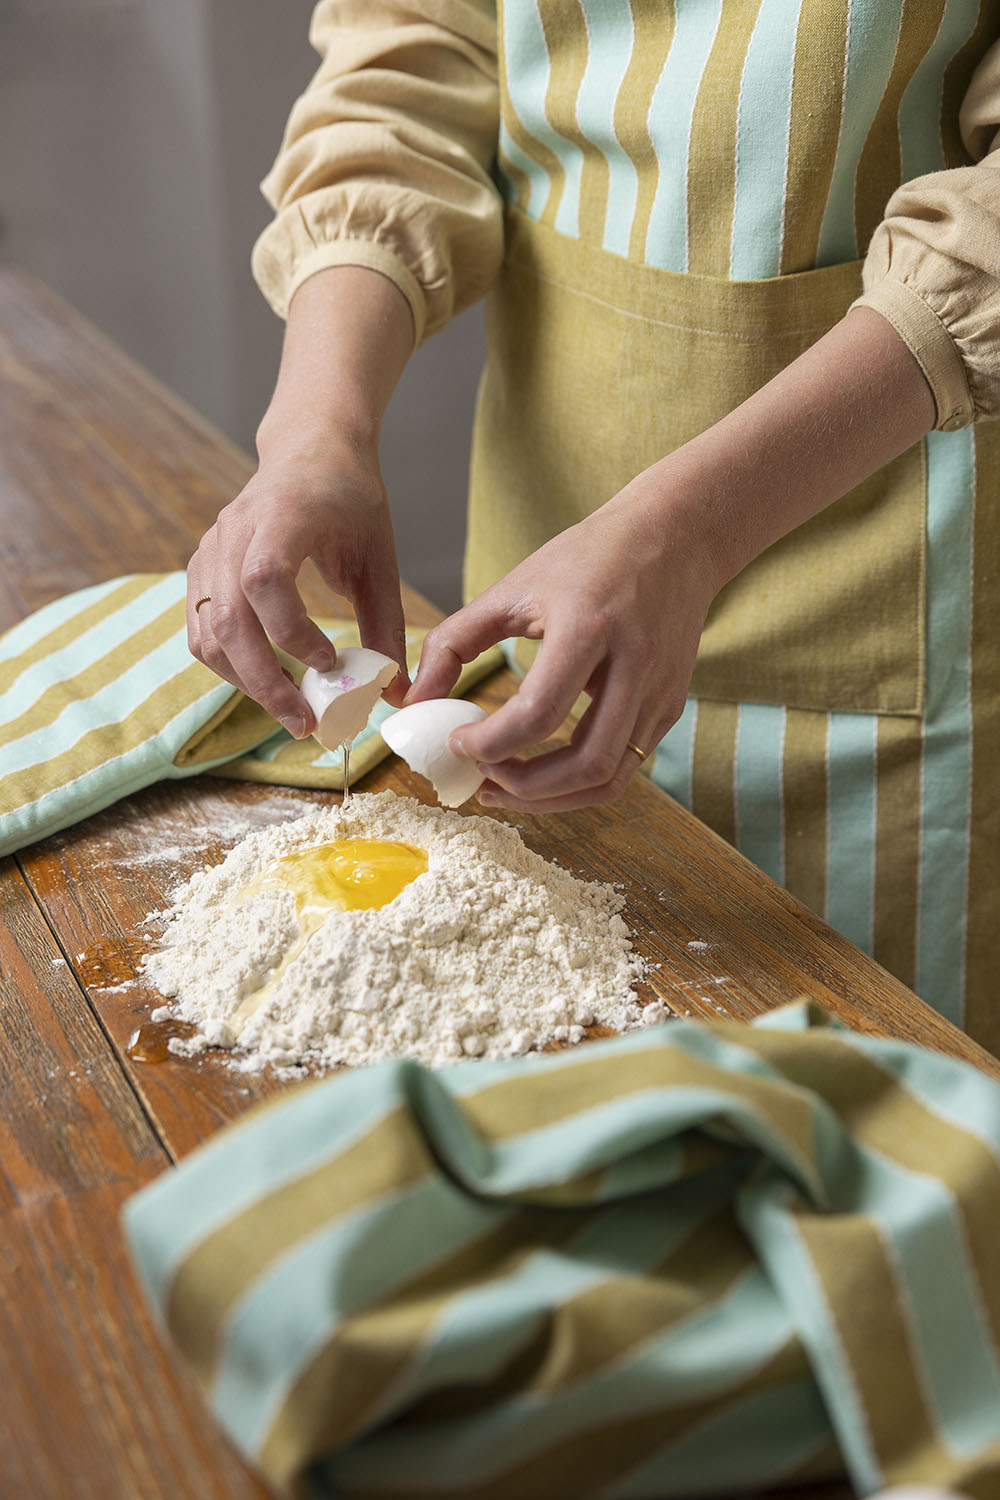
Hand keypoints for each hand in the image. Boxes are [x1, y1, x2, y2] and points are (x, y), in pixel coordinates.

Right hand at [187, 437, 408, 737]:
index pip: (264, 581)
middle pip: (229, 619)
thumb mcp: (380, 558)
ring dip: (246, 682)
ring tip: (291, 710)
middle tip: (304, 723)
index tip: (330, 661)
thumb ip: (386, 624)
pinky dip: (230, 665)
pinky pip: (202, 629)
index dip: (291, 632)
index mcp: (282, 516)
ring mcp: (210, 549)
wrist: (311, 449)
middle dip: (265, 682)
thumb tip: (394, 692)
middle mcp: (234, 531)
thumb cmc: (350, 500)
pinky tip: (267, 682)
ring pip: (208, 633)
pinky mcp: (201, 568)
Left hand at [407, 471, 719, 811]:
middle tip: (482, 779)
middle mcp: (635, 666)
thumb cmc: (589, 557)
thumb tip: (415, 699)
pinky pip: (626, 767)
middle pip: (586, 764)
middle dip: (525, 788)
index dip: (490, 743)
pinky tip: (543, 769)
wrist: (676, 536)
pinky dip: (579, 782)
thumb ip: (456, 641)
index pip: (539, 713)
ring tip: (507, 787)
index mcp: (589, 629)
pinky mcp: (669, 708)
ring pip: (611, 780)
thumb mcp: (514, 586)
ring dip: (554, 798)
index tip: (457, 741)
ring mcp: (660, 693)